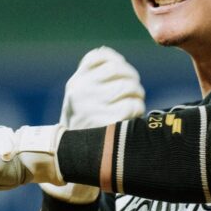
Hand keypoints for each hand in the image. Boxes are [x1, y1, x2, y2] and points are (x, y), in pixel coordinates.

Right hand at [43, 47, 145, 203]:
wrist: (73, 158)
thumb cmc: (83, 124)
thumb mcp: (78, 97)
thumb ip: (90, 74)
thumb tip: (106, 52)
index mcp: (76, 83)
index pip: (102, 57)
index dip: (118, 62)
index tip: (123, 74)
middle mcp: (81, 92)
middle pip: (120, 71)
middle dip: (133, 80)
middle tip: (134, 92)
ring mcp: (93, 107)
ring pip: (129, 87)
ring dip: (137, 96)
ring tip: (133, 105)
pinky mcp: (106, 122)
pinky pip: (133, 105)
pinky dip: (138, 109)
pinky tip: (132, 116)